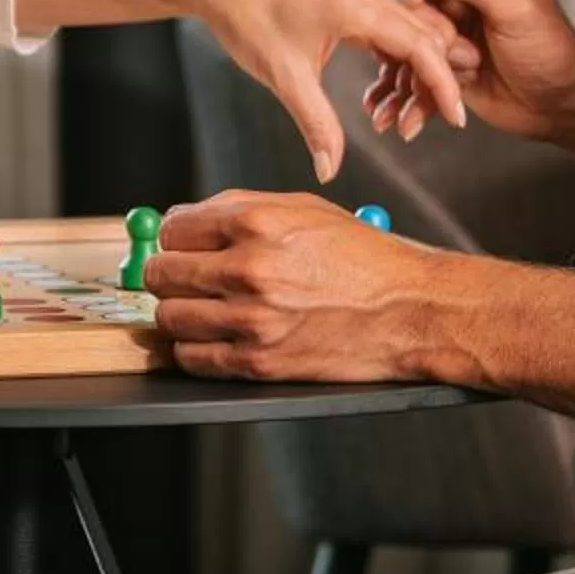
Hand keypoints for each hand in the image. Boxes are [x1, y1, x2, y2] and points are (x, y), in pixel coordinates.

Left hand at [146, 190, 449, 379]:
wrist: (413, 310)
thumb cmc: (364, 258)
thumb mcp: (304, 210)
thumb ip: (240, 210)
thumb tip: (183, 221)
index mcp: (256, 223)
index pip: (173, 228)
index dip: (175, 238)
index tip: (182, 247)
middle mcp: (249, 269)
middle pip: (161, 274)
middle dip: (169, 275)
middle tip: (186, 280)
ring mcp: (252, 320)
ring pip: (169, 318)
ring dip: (179, 314)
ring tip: (203, 309)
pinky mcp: (259, 363)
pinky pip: (193, 359)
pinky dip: (194, 349)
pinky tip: (216, 337)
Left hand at [199, 0, 467, 180]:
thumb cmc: (248, 17)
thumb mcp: (283, 77)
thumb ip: (315, 123)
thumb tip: (330, 170)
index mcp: (358, 6)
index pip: (422, 46)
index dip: (442, 86)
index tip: (455, 120)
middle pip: (425, 39)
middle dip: (431, 86)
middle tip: (417, 128)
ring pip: (410, 36)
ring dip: (411, 76)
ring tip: (394, 119)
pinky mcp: (351, 1)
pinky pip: (390, 32)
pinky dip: (393, 64)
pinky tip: (377, 96)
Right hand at [367, 0, 574, 143]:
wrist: (559, 104)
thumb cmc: (551, 51)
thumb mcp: (513, 7)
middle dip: (419, 22)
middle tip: (446, 43)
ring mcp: (451, 22)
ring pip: (407, 29)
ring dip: (417, 58)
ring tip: (456, 71)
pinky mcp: (445, 55)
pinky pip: (412, 62)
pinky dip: (411, 88)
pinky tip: (413, 109)